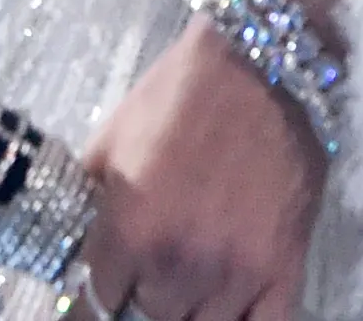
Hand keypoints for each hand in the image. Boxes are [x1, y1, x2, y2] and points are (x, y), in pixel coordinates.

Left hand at [74, 21, 326, 320]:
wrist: (261, 65)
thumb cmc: (179, 94)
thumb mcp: (111, 139)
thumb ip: (91, 202)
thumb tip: (78, 246)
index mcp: (130, 230)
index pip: (98, 301)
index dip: (101, 290)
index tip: (106, 282)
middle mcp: (180, 264)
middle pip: (147, 319)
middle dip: (141, 297)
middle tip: (147, 269)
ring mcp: (236, 274)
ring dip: (185, 309)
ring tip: (184, 280)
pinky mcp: (284, 271)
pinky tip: (225, 306)